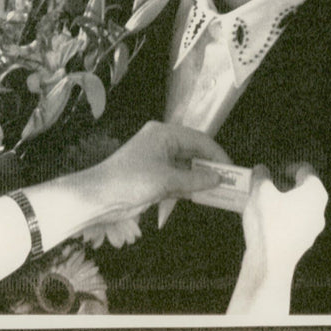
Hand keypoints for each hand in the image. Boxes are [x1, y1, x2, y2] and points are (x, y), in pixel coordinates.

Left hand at [88, 121, 229, 213]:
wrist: (98, 197)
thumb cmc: (132, 180)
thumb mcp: (166, 180)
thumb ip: (194, 179)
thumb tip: (218, 178)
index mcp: (164, 133)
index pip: (198, 139)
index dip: (216, 154)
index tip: (231, 169)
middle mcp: (162, 142)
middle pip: (193, 151)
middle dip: (210, 166)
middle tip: (228, 182)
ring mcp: (157, 159)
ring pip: (186, 166)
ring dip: (200, 178)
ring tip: (219, 191)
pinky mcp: (154, 176)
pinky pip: (177, 178)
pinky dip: (188, 186)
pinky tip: (201, 196)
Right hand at [228, 163, 327, 315]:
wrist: (269, 265)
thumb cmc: (269, 224)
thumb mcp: (260, 191)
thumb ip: (261, 175)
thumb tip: (261, 170)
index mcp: (315, 193)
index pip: (306, 170)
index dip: (290, 166)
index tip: (277, 170)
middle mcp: (319, 210)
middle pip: (304, 189)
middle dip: (286, 185)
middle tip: (269, 185)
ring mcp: (313, 229)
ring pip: (300, 208)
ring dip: (284, 202)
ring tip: (264, 202)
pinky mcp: (303, 243)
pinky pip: (295, 223)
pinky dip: (283, 218)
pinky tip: (266, 220)